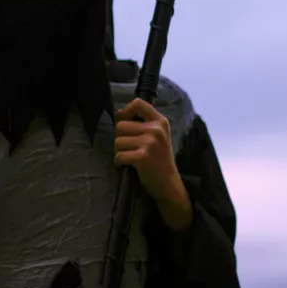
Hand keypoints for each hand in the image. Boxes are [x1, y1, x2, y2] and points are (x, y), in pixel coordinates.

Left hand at [114, 98, 192, 230]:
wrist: (169, 184)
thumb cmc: (159, 159)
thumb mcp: (158, 136)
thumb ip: (143, 123)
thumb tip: (119, 114)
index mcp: (160, 121)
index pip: (138, 103)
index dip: (125, 111)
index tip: (123, 121)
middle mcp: (156, 130)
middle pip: (121, 126)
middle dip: (120, 138)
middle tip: (130, 149)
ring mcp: (150, 143)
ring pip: (117, 141)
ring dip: (119, 151)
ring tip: (131, 158)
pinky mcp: (143, 157)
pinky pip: (119, 156)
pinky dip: (119, 163)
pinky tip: (127, 166)